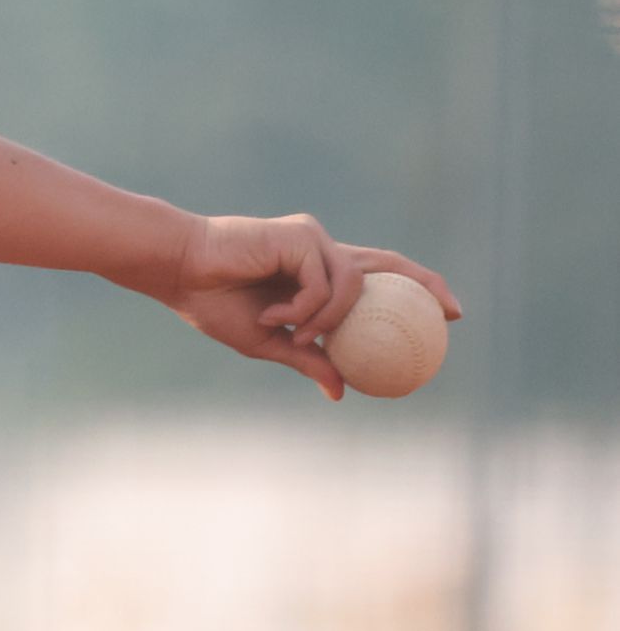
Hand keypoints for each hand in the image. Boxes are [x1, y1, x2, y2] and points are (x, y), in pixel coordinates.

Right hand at [157, 213, 465, 400]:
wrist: (178, 270)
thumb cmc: (213, 303)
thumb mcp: (269, 343)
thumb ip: (308, 360)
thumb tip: (342, 393)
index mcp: (314, 273)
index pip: (376, 277)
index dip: (415, 291)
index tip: (446, 317)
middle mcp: (321, 251)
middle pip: (388, 264)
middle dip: (425, 285)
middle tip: (452, 313)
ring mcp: (312, 241)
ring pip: (354, 285)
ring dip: (330, 321)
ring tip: (297, 336)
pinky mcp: (301, 237)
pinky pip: (325, 284)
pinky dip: (307, 309)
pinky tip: (279, 316)